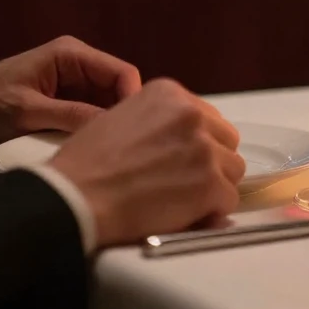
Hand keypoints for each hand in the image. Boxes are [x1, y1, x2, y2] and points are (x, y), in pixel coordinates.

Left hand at [0, 36, 141, 150]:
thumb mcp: (29, 113)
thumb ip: (75, 116)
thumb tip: (117, 128)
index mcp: (71, 54)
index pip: (122, 73)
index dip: (132, 101)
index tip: (132, 132)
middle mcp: (77, 64)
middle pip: (118, 88)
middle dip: (122, 114)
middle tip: (124, 145)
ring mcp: (71, 83)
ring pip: (107, 103)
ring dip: (108, 124)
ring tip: (112, 149)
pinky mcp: (64, 101)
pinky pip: (90, 113)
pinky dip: (93, 129)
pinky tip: (94, 147)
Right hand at [49, 78, 245, 247]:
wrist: (76, 197)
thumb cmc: (86, 164)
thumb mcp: (120, 115)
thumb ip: (158, 118)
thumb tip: (183, 136)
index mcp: (170, 93)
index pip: (208, 118)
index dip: (198, 142)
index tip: (181, 160)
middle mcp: (192, 114)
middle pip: (226, 141)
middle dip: (211, 162)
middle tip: (183, 182)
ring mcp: (204, 148)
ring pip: (232, 170)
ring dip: (213, 187)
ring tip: (181, 200)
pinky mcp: (210, 182)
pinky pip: (228, 199)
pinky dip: (211, 211)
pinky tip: (185, 215)